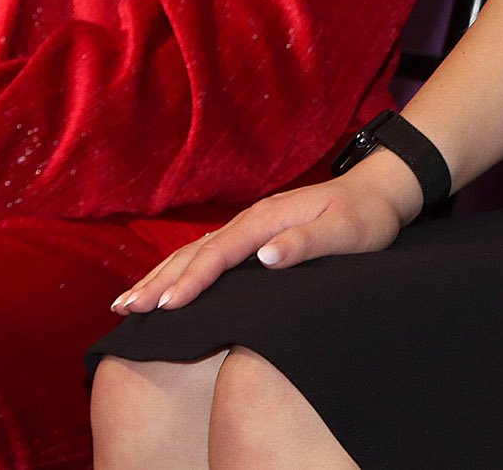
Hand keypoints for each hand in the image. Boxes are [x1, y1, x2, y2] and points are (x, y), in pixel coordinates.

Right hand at [113, 151, 412, 314]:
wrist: (379, 191)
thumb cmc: (366, 217)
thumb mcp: (347, 232)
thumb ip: (307, 243)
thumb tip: (264, 256)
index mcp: (267, 219)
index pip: (219, 254)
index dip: (191, 281)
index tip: (163, 307)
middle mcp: (251, 219)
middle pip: (195, 253)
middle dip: (158, 281)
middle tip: (123, 310)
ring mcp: (250, 224)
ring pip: (194, 252)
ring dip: (160, 276)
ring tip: (126, 304)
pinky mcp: (253, 233)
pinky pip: (206, 254)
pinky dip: (179, 270)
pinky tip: (163, 286)